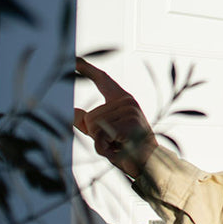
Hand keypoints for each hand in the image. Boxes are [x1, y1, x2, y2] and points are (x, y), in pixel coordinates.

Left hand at [74, 57, 156, 177]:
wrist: (150, 165)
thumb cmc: (128, 150)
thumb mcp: (105, 134)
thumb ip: (88, 123)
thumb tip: (72, 111)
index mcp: (123, 101)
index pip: (103, 80)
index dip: (87, 69)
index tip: (74, 58)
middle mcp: (127, 102)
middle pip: (91, 116)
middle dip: (95, 136)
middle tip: (115, 145)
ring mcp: (129, 111)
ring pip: (94, 126)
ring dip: (101, 144)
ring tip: (119, 148)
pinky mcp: (128, 123)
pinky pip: (100, 135)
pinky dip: (104, 148)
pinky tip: (119, 150)